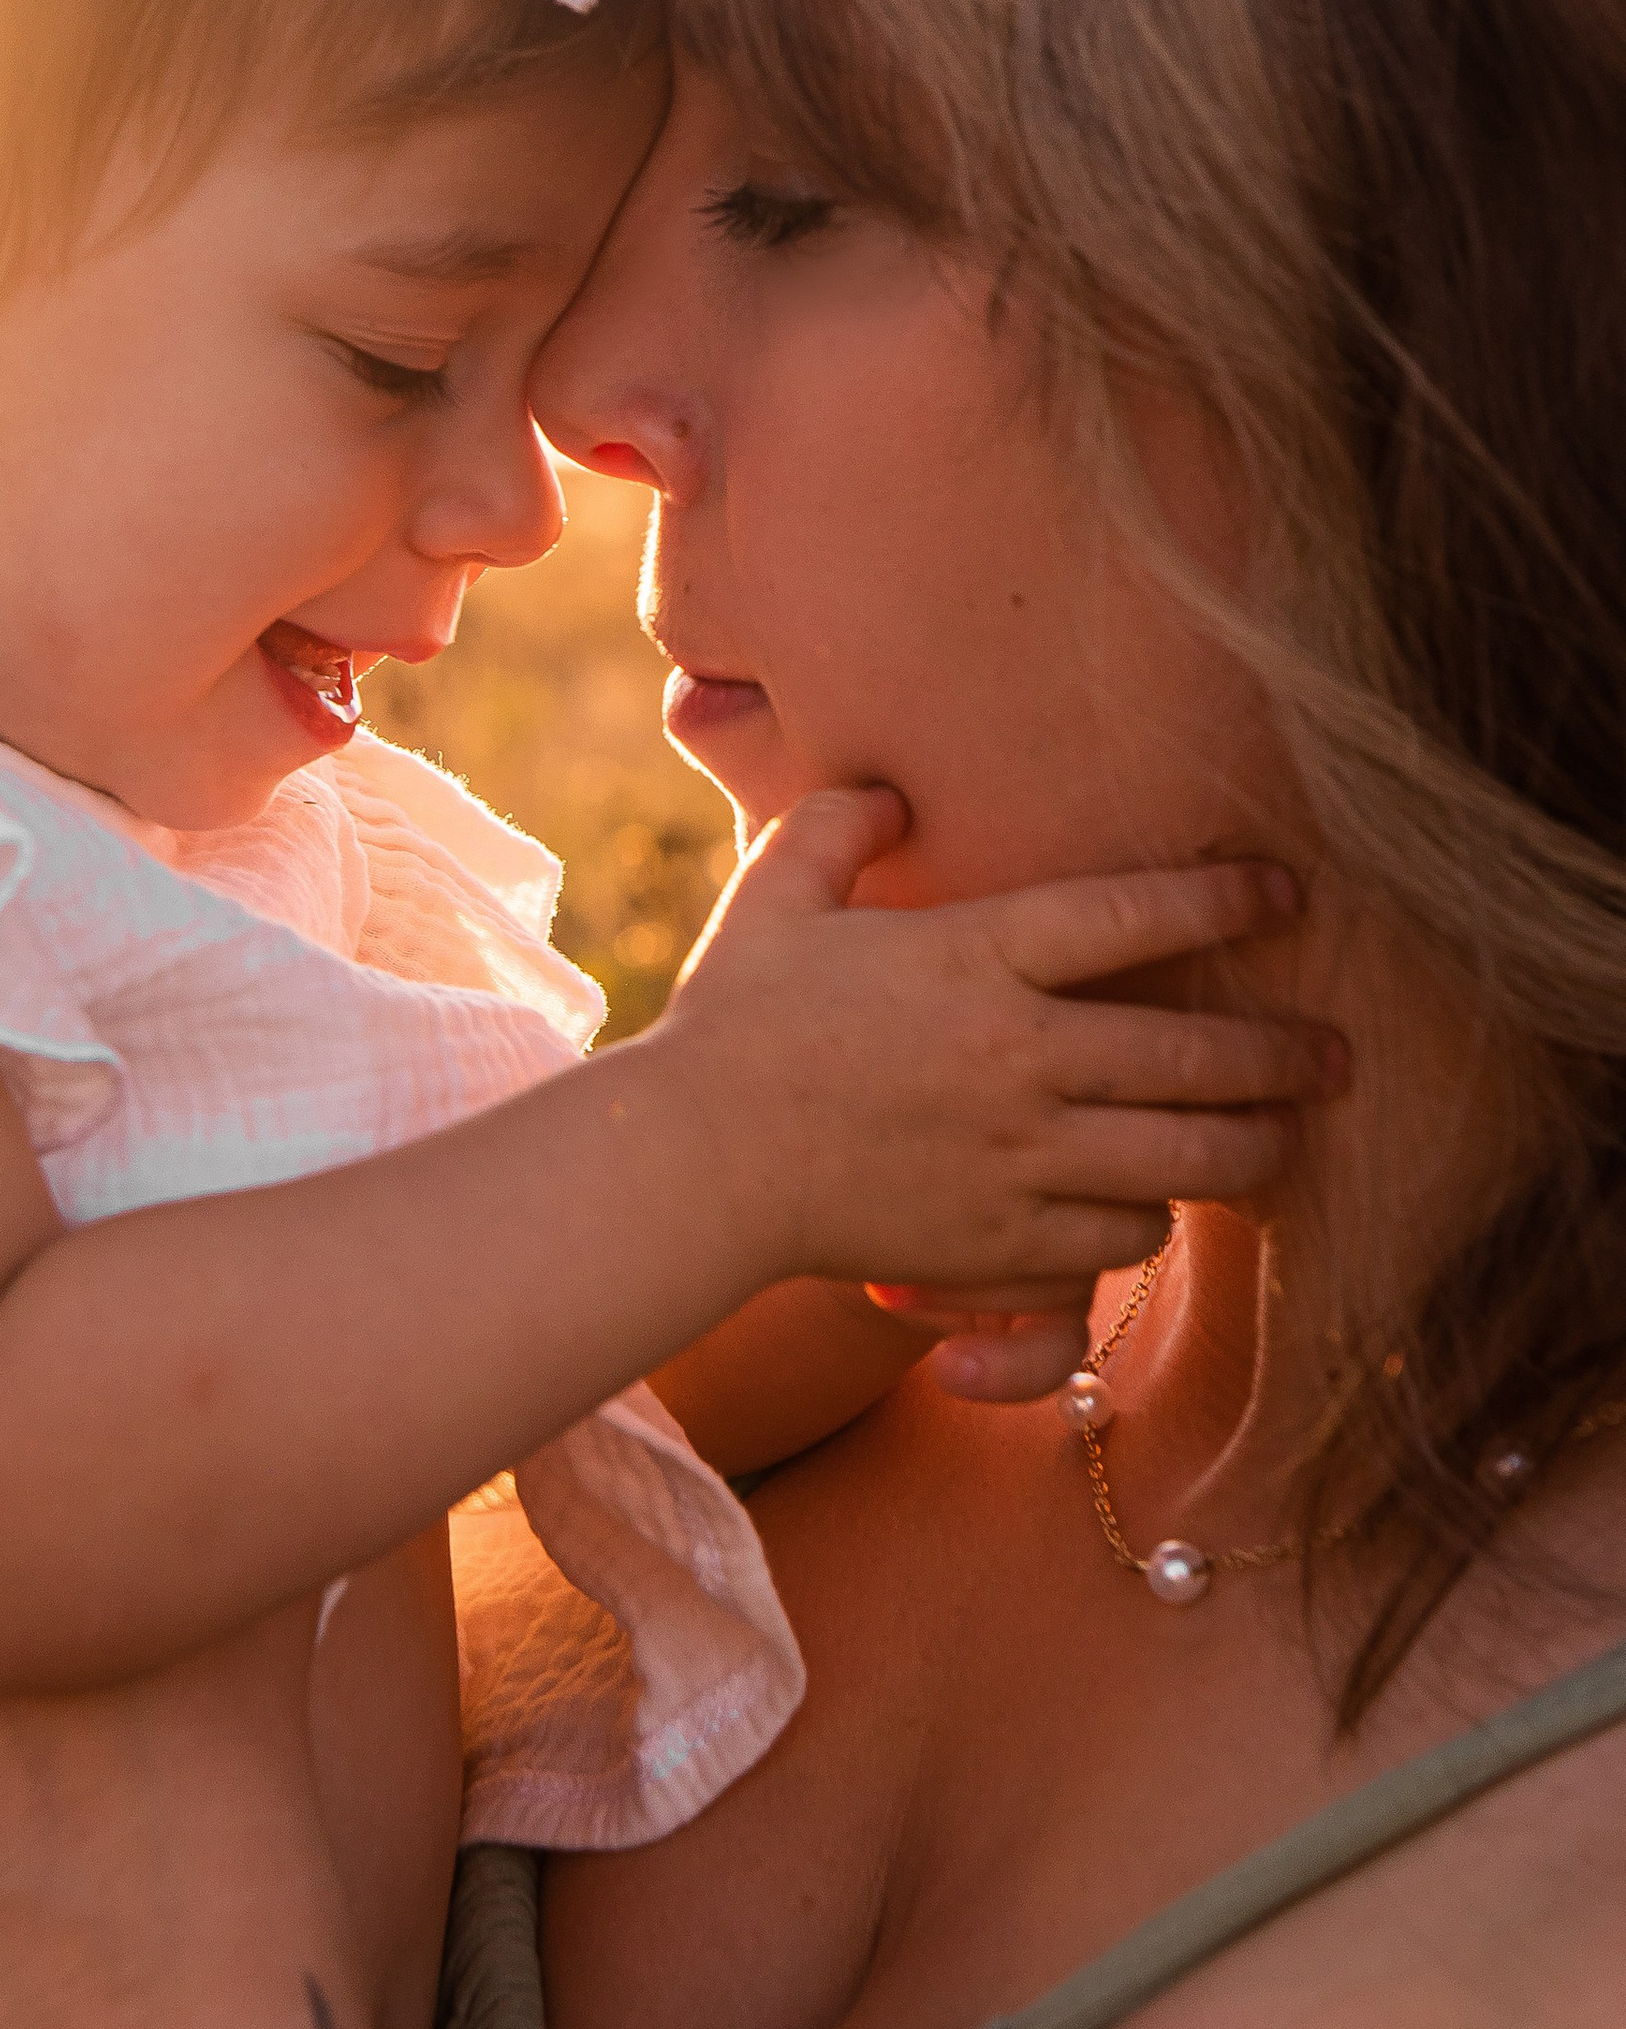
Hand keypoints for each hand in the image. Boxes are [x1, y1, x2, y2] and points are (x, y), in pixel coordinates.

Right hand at [650, 788, 1342, 1294]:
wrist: (693, 1166)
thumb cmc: (731, 1023)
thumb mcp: (776, 899)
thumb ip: (838, 828)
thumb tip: (890, 789)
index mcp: (976, 957)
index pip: (1135, 917)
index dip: (1225, 900)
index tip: (1283, 893)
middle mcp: (1019, 1054)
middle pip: (1199, 1054)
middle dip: (1287, 1054)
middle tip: (1335, 1053)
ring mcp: (1018, 1155)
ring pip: (1186, 1156)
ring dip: (1249, 1146)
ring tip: (1283, 1138)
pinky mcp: (1002, 1239)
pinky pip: (1121, 1235)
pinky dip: (1151, 1218)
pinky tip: (1156, 1202)